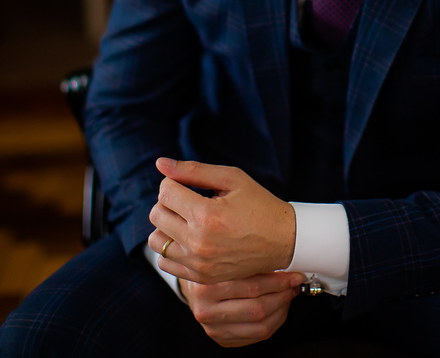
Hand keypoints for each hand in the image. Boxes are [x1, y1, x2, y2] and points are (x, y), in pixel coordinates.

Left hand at [148, 157, 295, 284]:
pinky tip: (189, 239)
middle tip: (189, 201)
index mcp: (206, 215)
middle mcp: (198, 242)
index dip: (173, 183)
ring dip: (167, 226)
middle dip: (169, 202)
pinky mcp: (200, 277)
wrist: (284, 240)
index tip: (189, 185)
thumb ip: (193, 170)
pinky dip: (172, 248)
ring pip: (156, 240)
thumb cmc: (259, 204)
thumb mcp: (231, 178)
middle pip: (156, 214)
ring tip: (187, 221)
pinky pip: (164, 262)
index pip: (165, 192)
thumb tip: (160, 163)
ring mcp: (198, 263)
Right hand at [178, 272, 302, 347]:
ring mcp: (213, 328)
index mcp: (206, 287)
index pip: (252, 287)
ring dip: (282, 310)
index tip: (294, 275)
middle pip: (258, 309)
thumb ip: (250, 262)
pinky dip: (274, 322)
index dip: (279, 282)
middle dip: (283, 296)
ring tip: (288, 295)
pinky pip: (257, 336)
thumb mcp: (226, 260)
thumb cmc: (213, 270)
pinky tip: (278, 308)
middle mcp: (207, 310)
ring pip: (260, 326)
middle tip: (293, 285)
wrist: (194, 288)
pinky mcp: (222, 339)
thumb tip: (286, 261)